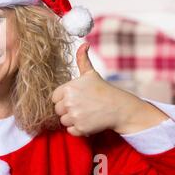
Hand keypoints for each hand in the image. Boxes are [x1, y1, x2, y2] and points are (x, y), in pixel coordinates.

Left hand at [51, 43, 168, 136]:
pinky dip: (78, 129)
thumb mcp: (90, 73)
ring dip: (72, 120)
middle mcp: (69, 102)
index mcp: (68, 88)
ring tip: (86, 113)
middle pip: (57, 111)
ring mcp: (75, 116)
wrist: (119, 107)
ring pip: (63, 121)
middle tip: (82, 106)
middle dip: (67, 110)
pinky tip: (88, 121)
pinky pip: (70, 131)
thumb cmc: (102, 90)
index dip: (63, 99)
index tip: (76, 98)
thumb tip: (84, 43)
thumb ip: (82, 59)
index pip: (54, 98)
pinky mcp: (81, 128)